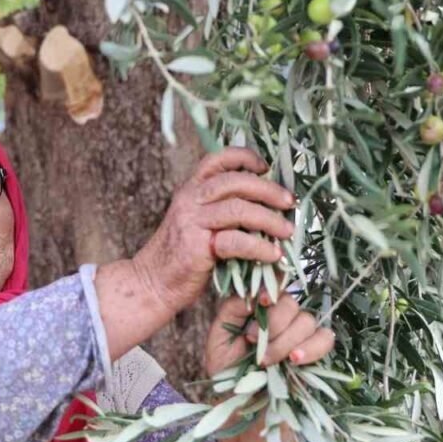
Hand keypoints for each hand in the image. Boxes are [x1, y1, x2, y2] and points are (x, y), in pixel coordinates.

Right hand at [92, 148, 294, 361]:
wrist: (152, 284)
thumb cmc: (182, 256)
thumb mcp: (198, 223)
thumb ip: (223, 211)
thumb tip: (268, 207)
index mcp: (191, 189)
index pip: (218, 159)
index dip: (245, 157)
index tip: (266, 168)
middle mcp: (190, 199)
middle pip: (236, 181)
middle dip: (268, 190)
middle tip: (290, 203)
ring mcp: (192, 221)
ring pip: (239, 208)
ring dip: (269, 219)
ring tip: (287, 231)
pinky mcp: (197, 246)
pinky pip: (236, 241)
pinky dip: (259, 247)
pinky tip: (273, 255)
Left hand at [204, 293, 335, 376]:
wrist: (241, 407)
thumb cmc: (227, 372)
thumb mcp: (219, 338)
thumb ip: (232, 310)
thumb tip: (252, 290)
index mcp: (259, 308)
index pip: (275, 285)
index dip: (272, 289)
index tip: (262, 303)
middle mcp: (282, 317)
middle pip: (291, 303)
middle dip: (273, 325)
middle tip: (253, 345)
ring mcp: (301, 334)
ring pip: (307, 321)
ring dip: (286, 341)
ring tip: (266, 362)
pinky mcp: (316, 353)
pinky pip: (325, 339)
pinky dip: (312, 348)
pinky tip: (295, 360)